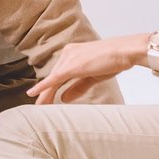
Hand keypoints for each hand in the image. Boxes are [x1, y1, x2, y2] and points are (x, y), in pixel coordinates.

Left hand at [27, 36, 142, 104]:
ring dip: (45, 94)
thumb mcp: (93, 76)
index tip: (46, 98)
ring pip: (53, 80)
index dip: (51, 87)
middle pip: (54, 77)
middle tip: (40, 106)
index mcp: (73, 53)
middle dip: (46, 93)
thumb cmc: (114, 60)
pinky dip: (43, 88)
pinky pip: (54, 79)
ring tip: (39, 107)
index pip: (59, 74)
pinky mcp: (71, 66)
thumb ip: (77, 87)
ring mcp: (69, 58)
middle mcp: (68, 53)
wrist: (126, 51)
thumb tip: (64, 98)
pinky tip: (33, 94)